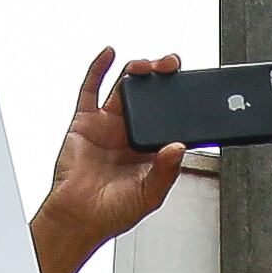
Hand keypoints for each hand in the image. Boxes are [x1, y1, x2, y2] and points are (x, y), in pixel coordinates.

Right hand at [34, 47, 195, 272]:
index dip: (181, 101)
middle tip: (172, 67)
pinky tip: (110, 54)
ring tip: (148, 65)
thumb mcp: (150, 195)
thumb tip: (179, 147)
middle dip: (162, 77)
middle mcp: (130, 134)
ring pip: (126, 87)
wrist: (78, 218)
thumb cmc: (111, 212)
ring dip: (138, 70)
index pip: (169, 118)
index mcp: (149, 150)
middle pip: (150, 95)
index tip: (193, 88)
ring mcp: (108, 125)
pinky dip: (99, 68)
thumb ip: (167, 171)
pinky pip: (91, 89)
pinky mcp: (85, 122)